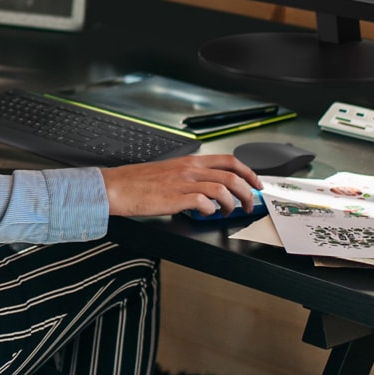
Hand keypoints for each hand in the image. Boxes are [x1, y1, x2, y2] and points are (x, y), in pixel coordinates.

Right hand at [101, 154, 261, 216]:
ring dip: (232, 204)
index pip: (229, 160)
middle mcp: (190, 169)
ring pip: (222, 188)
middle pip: (232, 175)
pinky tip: (208, 214)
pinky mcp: (176, 198)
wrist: (118, 187)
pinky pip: (204, 202)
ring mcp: (184, 183)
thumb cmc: (139, 182)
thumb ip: (190, 177)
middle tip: (250, 203)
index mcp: (190, 161)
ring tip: (230, 212)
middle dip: (247, 191)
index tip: (256, 184)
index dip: (248, 172)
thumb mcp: (170, 172)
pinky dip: (211, 210)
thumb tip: (209, 188)